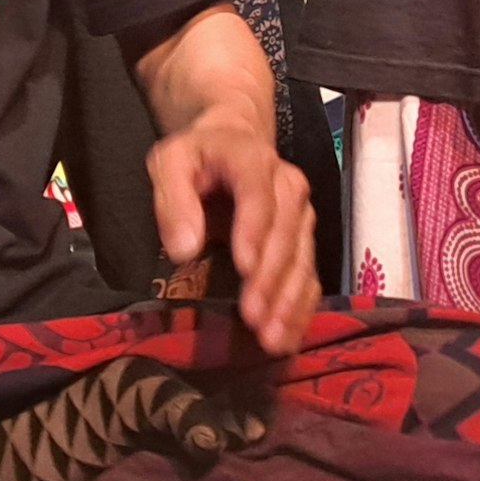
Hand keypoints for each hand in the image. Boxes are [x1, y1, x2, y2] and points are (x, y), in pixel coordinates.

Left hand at [147, 120, 318, 357]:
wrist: (232, 142)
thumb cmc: (196, 157)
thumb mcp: (169, 164)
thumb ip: (172, 201)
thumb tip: (184, 250)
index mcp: (252, 159)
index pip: (258, 194)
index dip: (255, 230)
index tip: (244, 268)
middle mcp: (287, 187)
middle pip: (286, 233)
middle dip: (271, 278)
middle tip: (253, 317)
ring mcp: (300, 215)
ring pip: (303, 258)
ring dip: (290, 300)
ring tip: (272, 338)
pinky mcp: (303, 240)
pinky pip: (310, 275)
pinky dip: (301, 307)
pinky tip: (288, 337)